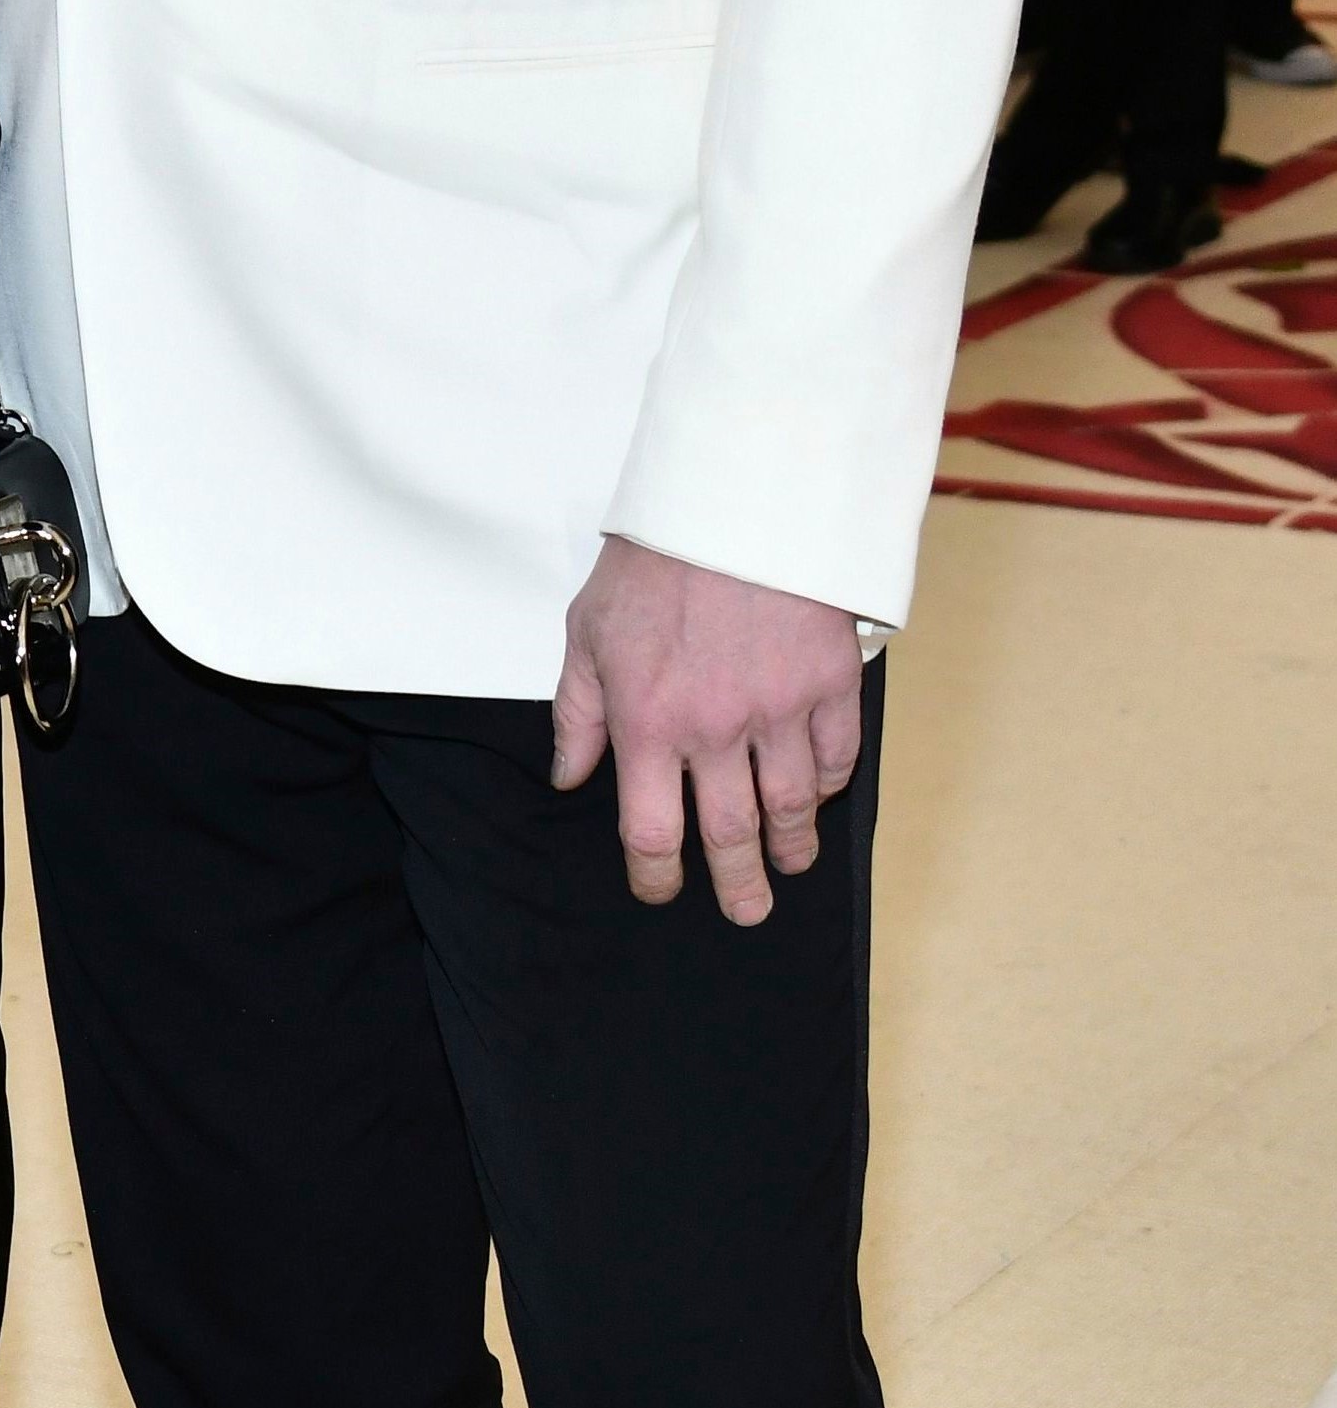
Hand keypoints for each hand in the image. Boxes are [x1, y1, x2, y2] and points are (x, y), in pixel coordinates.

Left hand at [551, 534, 865, 926]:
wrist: (734, 496)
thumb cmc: (655, 558)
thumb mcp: (587, 631)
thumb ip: (578, 712)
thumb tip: (570, 776)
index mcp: (649, 722)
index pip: (651, 830)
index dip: (656, 874)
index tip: (662, 888)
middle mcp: (716, 729)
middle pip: (729, 835)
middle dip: (738, 884)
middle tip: (747, 912)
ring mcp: (780, 709)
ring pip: (792, 806)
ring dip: (792, 845)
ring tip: (791, 865)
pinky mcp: (830, 681)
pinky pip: (837, 755)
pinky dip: (830, 784)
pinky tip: (821, 795)